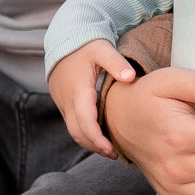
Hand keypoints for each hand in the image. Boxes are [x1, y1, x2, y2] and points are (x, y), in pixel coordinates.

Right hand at [49, 39, 134, 155]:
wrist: (63, 40)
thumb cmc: (85, 45)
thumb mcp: (102, 49)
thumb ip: (116, 63)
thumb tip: (130, 77)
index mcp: (78, 90)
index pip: (84, 123)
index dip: (97, 139)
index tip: (110, 150)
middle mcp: (67, 100)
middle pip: (77, 133)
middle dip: (93, 146)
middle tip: (113, 154)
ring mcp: (63, 103)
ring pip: (73, 131)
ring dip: (88, 142)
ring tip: (108, 149)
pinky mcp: (64, 103)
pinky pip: (72, 124)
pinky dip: (84, 133)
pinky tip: (100, 135)